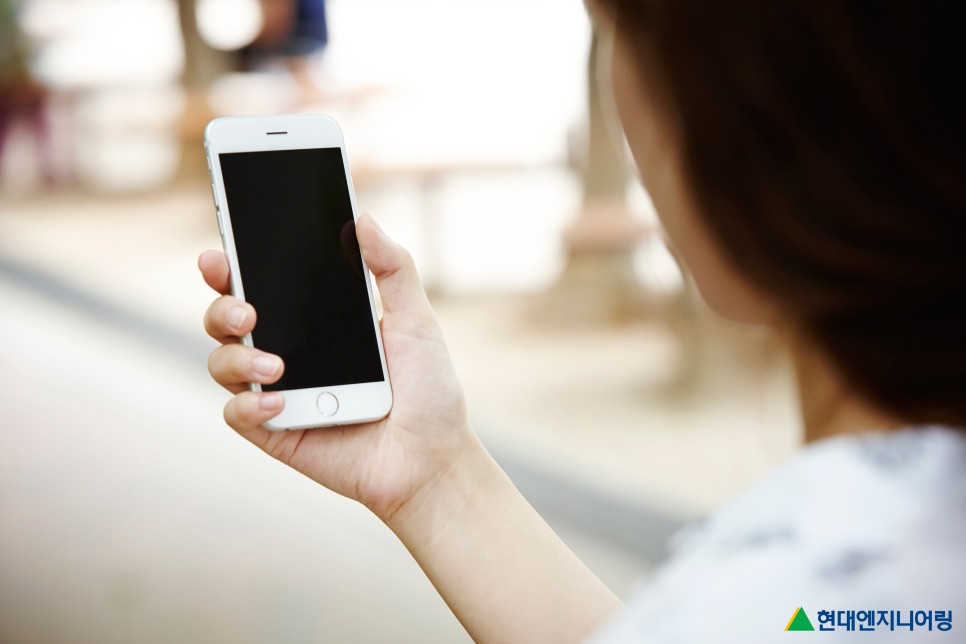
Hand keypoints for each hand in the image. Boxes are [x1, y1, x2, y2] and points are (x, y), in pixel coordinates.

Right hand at [200, 214, 473, 522]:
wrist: (433, 459)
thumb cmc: (428, 391)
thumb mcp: (417, 322)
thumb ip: (393, 269)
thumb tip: (363, 218)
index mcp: (315, 320)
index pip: (262, 284)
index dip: (232, 266)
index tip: (221, 254)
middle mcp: (289, 352)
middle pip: (227, 318)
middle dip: (222, 305)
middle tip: (245, 308)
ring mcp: (279, 392)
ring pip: (223, 361)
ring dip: (236, 356)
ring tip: (277, 364)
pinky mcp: (275, 431)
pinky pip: (237, 412)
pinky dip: (248, 403)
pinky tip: (278, 401)